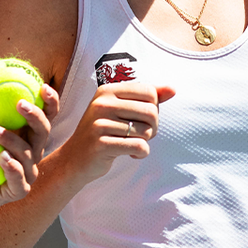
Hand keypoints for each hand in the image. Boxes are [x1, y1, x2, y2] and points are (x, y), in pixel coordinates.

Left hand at [0, 63, 61, 215]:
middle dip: (36, 116)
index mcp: (27, 133)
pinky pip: (19, 179)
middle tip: (19, 104)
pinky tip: (2, 158)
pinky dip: (12, 168)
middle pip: (45, 132)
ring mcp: (27, 172)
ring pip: (29, 154)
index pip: (47, 115)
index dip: (51, 101)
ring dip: (12, 140)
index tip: (42, 86)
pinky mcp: (18, 191)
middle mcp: (32, 152)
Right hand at [52, 81, 176, 185]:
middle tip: (139, 136)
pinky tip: (130, 154)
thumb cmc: (104, 132)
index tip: (141, 120)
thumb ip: (148, 98)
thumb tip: (173, 89)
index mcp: (108, 90)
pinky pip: (139, 147)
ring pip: (147, 131)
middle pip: (151, 112)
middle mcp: (102, 104)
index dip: (153, 109)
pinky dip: (140, 154)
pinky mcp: (101, 144)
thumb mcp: (122, 110)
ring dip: (145, 142)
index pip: (150, 92)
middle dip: (152, 127)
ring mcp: (99, 124)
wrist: (75, 159)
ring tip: (130, 144)